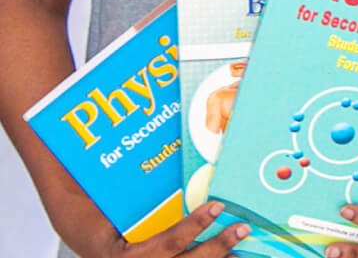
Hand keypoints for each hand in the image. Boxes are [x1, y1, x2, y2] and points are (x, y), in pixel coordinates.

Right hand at [84, 202, 249, 257]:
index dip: (192, 228)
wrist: (78, 243)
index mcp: (120, 257)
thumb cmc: (90, 218)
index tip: (217, 206)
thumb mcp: (106, 205)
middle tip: (242, 228)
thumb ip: (135, 192)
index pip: (164, 245)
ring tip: (242, 251)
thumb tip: (163, 149)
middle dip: (216, 248)